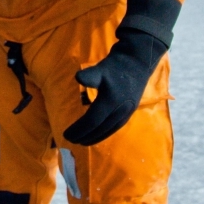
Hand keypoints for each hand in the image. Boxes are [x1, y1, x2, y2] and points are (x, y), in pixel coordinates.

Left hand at [64, 29, 164, 144]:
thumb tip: (78, 77)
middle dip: (85, 136)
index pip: (92, 121)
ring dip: (95, 137)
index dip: (79, 129)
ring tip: (83, 141)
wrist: (138, 61)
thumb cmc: (117, 65)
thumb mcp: (102, 68)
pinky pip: (115, 127)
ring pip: (109, 130)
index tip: (66, 134)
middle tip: (71, 140)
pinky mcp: (129, 111)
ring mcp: (126, 112)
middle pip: (100, 129)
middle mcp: (120, 111)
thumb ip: (90, 75)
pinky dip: (105, 132)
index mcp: (111, 102)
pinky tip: (98, 133)